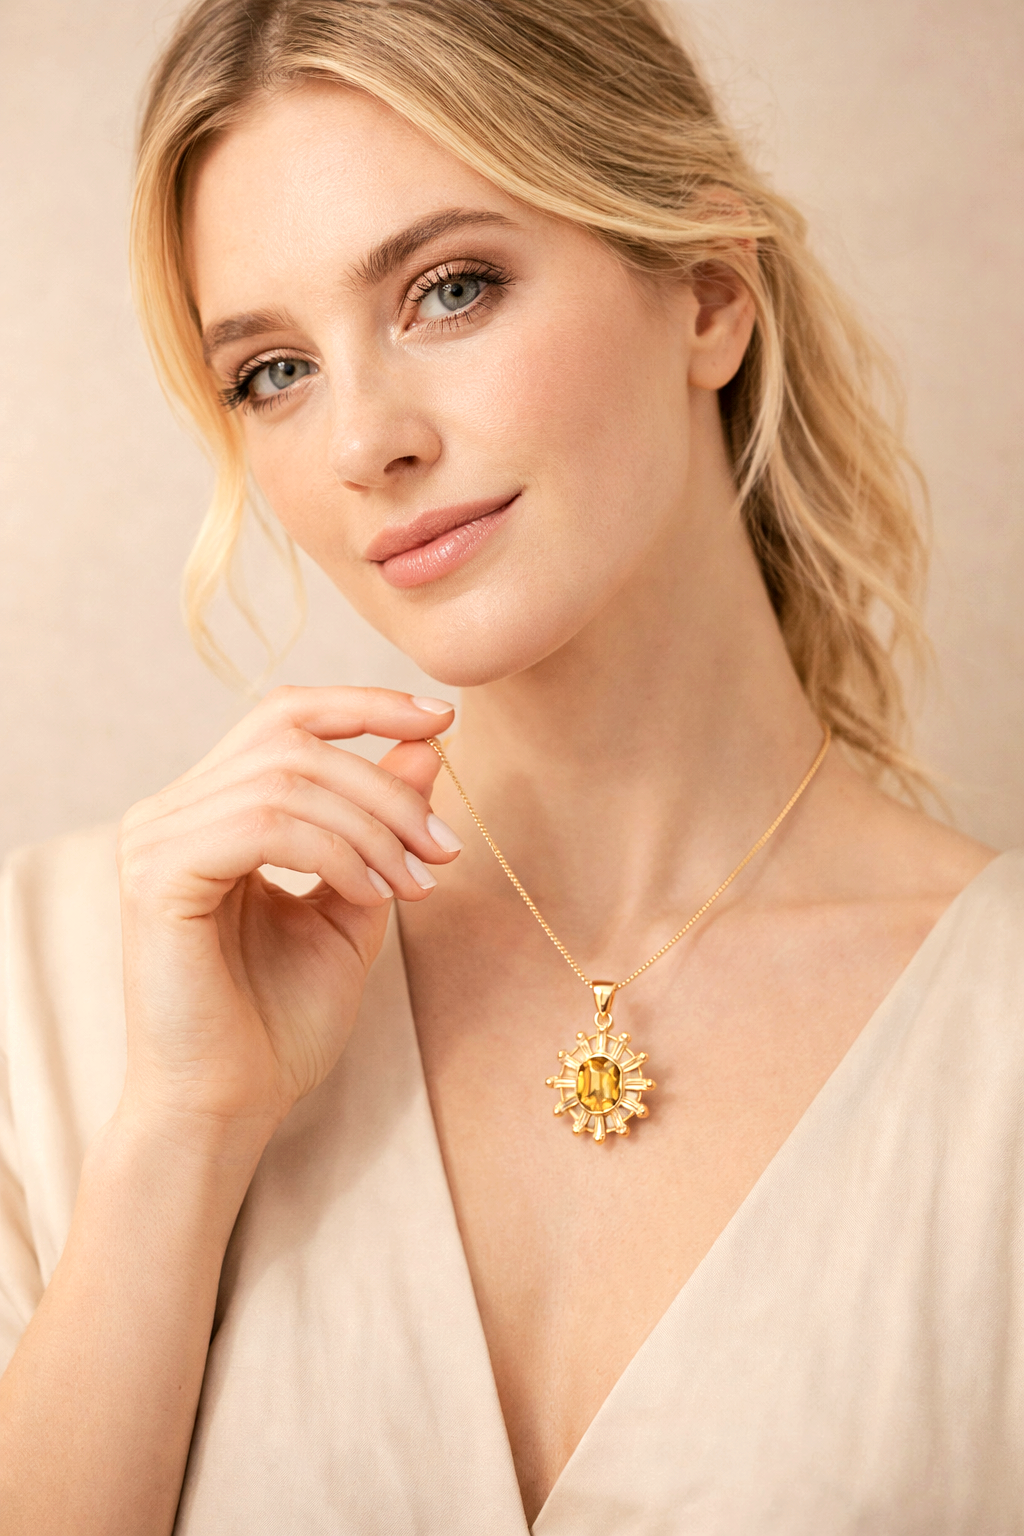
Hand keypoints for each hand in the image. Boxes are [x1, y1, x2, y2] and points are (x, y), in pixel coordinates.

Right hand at [116, 687, 456, 1147]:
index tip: (444, 720)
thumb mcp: (354, 904)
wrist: (231, 1107)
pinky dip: (334, 851)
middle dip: (386, 786)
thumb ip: (380, 827)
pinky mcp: (158, 878)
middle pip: (293, 740)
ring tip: (416, 882)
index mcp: (209, 810)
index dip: (365, 705)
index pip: (284, 718)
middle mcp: (171, 812)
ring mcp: (155, 840)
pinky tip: (371, 895)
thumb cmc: (281, 1020)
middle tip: (443, 847)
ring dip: (372, 826)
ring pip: (285, 779)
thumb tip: (425, 746)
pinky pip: (262, 826)